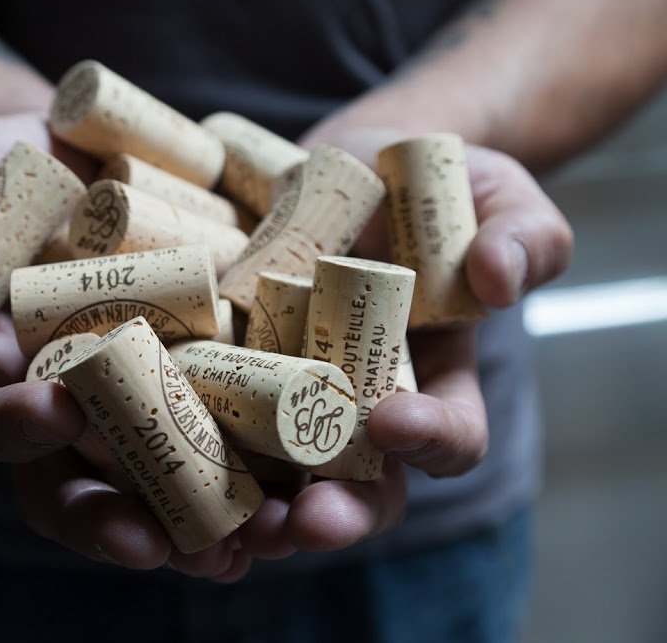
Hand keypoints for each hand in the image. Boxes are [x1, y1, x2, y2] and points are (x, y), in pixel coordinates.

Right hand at [0, 116, 249, 580]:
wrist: (84, 144)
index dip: (8, 430)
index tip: (57, 411)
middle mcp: (61, 401)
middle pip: (72, 481)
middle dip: (110, 518)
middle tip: (153, 541)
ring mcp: (134, 395)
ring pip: (156, 480)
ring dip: (197, 523)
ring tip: (244, 542)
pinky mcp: (200, 373)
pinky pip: (225, 435)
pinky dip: (257, 470)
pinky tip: (294, 492)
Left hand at [234, 127, 572, 557]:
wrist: (353, 163)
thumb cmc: (438, 187)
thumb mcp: (500, 198)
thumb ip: (523, 236)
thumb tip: (496, 278)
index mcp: (432, 383)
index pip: (448, 437)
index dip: (430, 439)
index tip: (395, 421)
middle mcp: (358, 406)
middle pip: (356, 485)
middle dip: (335, 512)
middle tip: (305, 521)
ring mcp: (290, 391)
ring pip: (279, 473)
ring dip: (256, 508)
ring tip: (233, 523)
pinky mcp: (233, 361)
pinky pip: (212, 413)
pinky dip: (191, 442)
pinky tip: (162, 451)